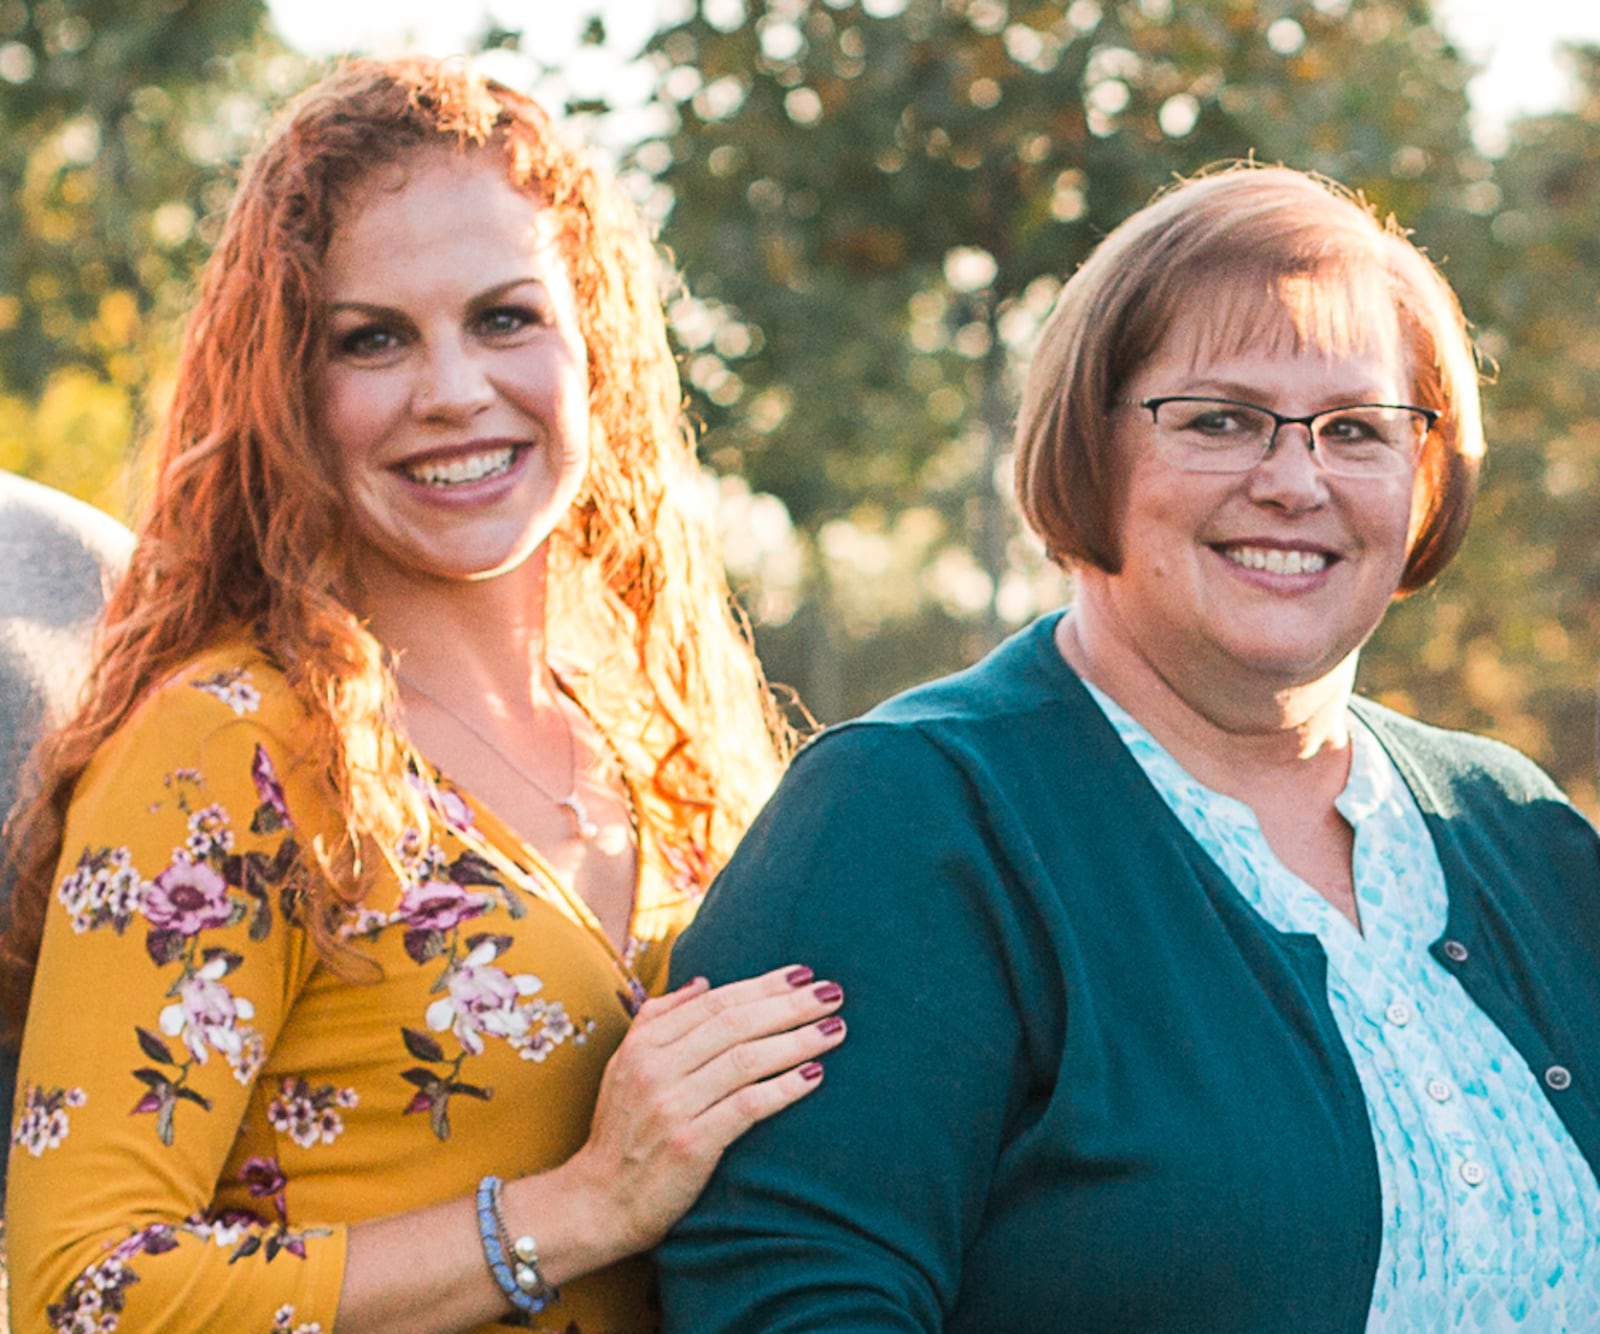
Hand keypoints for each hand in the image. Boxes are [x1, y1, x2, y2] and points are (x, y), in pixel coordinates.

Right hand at [555, 964, 846, 1263]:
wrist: (599, 1203)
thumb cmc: (620, 1132)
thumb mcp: (624, 1065)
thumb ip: (660, 1019)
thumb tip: (702, 982)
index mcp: (644, 1044)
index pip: (715, 1002)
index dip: (762, 985)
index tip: (803, 974)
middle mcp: (656, 1068)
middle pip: (735, 1024)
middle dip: (789, 1005)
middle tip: (832, 994)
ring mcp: (672, 1106)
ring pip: (746, 1060)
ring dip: (796, 1042)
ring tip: (833, 1030)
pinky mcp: (690, 1145)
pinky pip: (747, 1106)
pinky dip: (783, 1088)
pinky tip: (814, 1076)